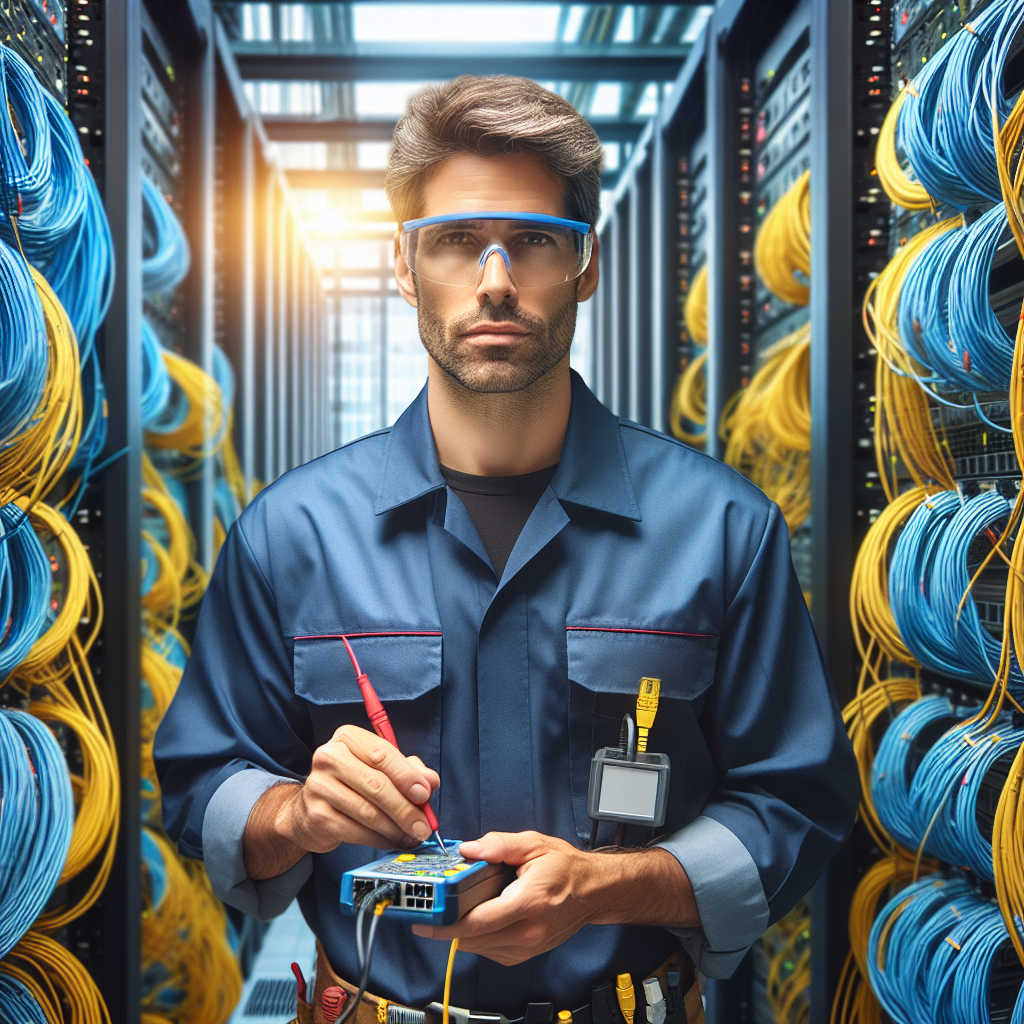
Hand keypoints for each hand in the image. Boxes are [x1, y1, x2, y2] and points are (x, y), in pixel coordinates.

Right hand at [244, 725, 439, 878]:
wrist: (310, 808)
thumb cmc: (353, 783)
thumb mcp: (380, 767)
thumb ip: (408, 770)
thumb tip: (430, 782)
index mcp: (348, 737)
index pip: (382, 754)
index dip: (407, 776)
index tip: (425, 794)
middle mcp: (329, 757)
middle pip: (376, 785)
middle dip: (406, 809)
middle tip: (424, 825)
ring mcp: (319, 787)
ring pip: (368, 812)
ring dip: (396, 828)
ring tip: (412, 835)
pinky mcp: (317, 816)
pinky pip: (357, 832)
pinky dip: (380, 839)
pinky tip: (392, 840)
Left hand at [410, 831, 697, 965]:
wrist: (594, 892)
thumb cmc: (566, 868)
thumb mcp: (534, 844)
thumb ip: (498, 845)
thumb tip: (468, 850)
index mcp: (528, 902)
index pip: (477, 922)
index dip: (446, 923)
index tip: (425, 919)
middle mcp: (527, 931)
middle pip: (472, 938)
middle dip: (446, 925)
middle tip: (430, 908)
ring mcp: (527, 947)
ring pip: (478, 948)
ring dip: (461, 931)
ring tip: (452, 909)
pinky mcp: (525, 954)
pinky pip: (490, 951)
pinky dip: (477, 938)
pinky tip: (477, 919)